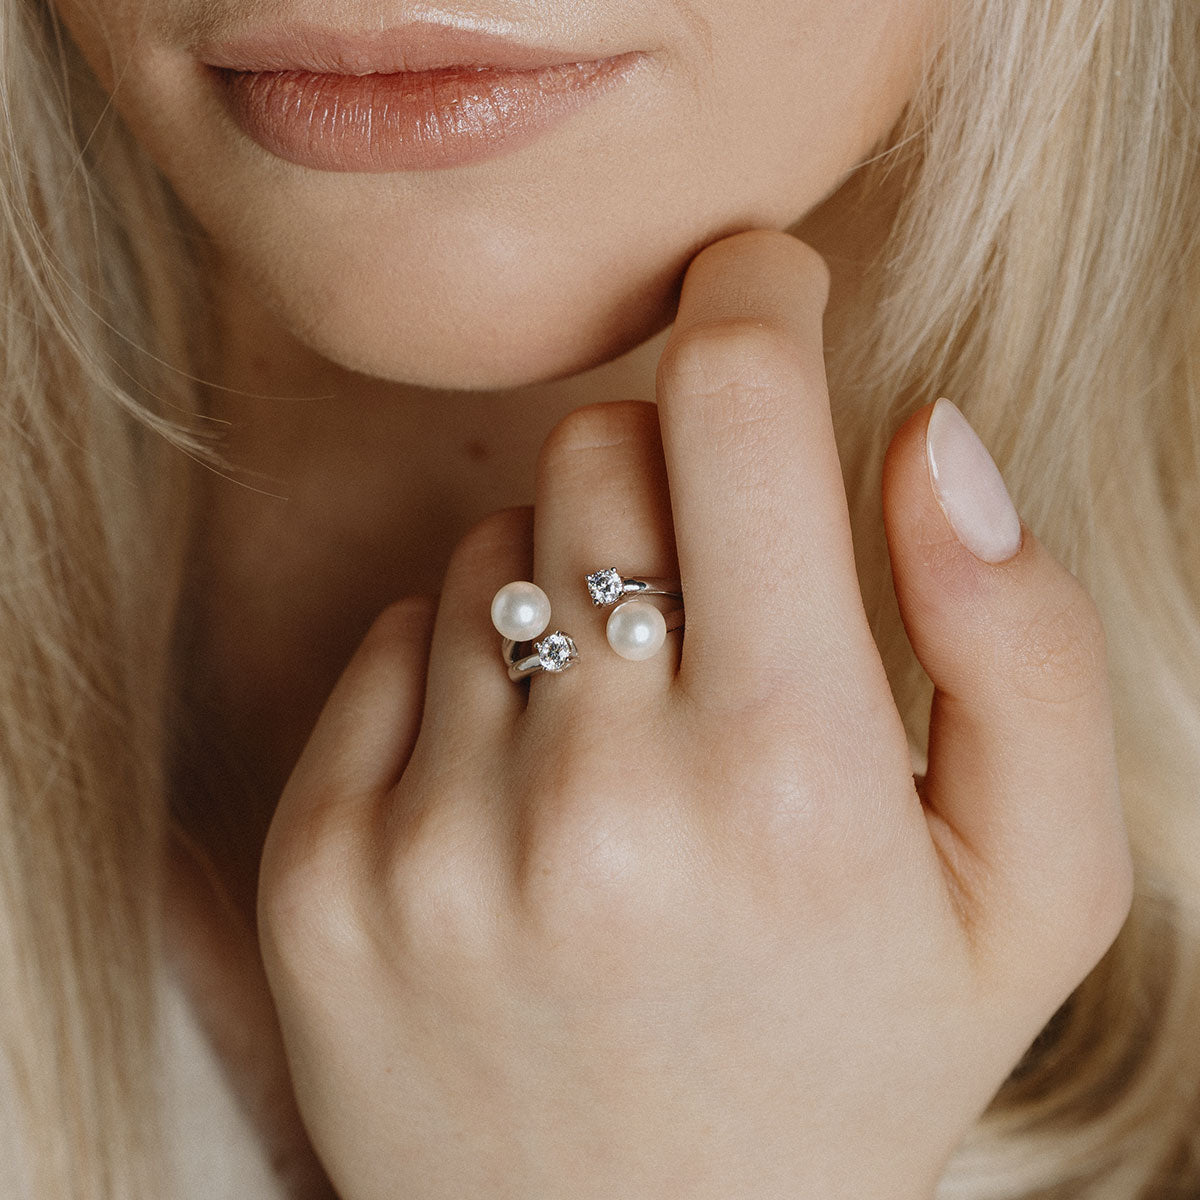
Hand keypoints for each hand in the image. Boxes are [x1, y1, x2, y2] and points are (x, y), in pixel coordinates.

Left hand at [258, 230, 1132, 1199]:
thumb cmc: (852, 1057)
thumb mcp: (1029, 887)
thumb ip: (1024, 645)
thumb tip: (926, 436)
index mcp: (791, 778)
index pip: (739, 410)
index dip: (756, 296)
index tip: (761, 272)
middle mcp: (598, 800)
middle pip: (601, 451)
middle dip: (671, 477)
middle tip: (715, 613)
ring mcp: (435, 843)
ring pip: (490, 545)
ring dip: (570, 594)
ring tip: (623, 746)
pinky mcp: (320, 878)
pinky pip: (390, 644)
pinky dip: (463, 677)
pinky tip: (522, 797)